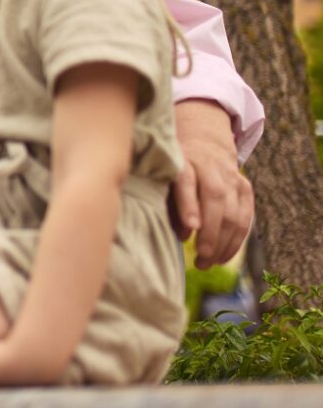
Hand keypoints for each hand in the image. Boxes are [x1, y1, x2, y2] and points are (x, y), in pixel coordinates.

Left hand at [170, 99, 252, 267]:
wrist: (203, 144)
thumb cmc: (172, 169)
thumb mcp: (162, 178)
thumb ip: (168, 203)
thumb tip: (181, 235)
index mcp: (183, 160)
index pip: (187, 181)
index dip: (189, 205)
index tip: (190, 227)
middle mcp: (210, 167)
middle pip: (215, 200)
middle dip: (210, 233)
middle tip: (201, 258)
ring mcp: (231, 177)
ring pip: (233, 212)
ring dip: (223, 243)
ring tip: (207, 263)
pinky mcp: (245, 188)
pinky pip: (246, 218)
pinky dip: (236, 240)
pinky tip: (222, 257)